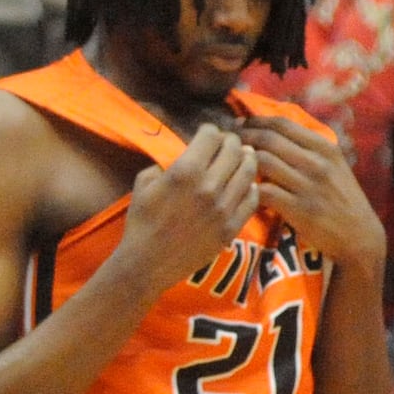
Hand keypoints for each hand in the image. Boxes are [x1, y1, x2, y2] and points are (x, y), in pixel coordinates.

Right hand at [117, 123, 258, 291]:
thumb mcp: (143, 183)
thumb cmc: (141, 221)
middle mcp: (209, 186)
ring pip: (249, 171)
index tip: (207, 133)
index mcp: (185, 171)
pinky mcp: (232, 226)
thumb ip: (165, 164)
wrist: (147, 263)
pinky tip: (245, 184)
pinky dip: (251, 187)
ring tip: (242, 158)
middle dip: (230, 141)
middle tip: (226, 143)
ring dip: (246, 160)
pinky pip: (252, 198)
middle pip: (234, 149)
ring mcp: (224, 207)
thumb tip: (184, 155)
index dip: (209, 130)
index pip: (211, 136)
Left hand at [239, 116, 386, 269]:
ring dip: (242, 161)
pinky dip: (249, 188)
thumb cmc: (340, 197)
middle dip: (243, 137)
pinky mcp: (298, 209)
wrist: (358, 235)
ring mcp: (308, 186)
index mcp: (325, 148)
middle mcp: (317, 163)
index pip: (283, 124)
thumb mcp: (334, 165)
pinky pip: (263, 191)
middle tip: (228, 141)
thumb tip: (272, 130)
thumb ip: (308, 148)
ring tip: (233, 164)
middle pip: (268, 139)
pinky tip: (243, 189)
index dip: (256, 121)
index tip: (240, 123)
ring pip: (262, 161)